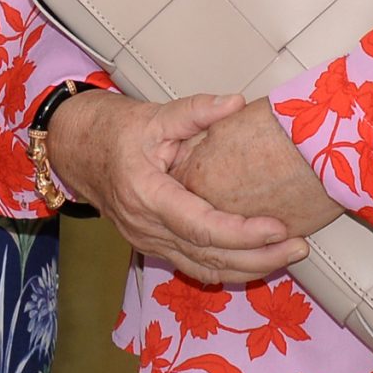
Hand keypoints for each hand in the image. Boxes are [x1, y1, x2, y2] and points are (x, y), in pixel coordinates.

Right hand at [44, 90, 309, 288]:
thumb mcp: (153, 114)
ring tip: (287, 256)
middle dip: (259, 258)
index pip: (202, 227)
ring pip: (203, 270)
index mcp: (146, 194)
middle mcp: (145, 227)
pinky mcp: (151, 245)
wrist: (74, 148)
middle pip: (209, 257)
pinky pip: (193, 266)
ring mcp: (146, 241)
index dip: (243, 232)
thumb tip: (236, 102)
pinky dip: (227, 268)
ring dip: (248, 269)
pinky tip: (256, 260)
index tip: (279, 226)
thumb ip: (195, 111)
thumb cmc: (112, 128)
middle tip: (298, 246)